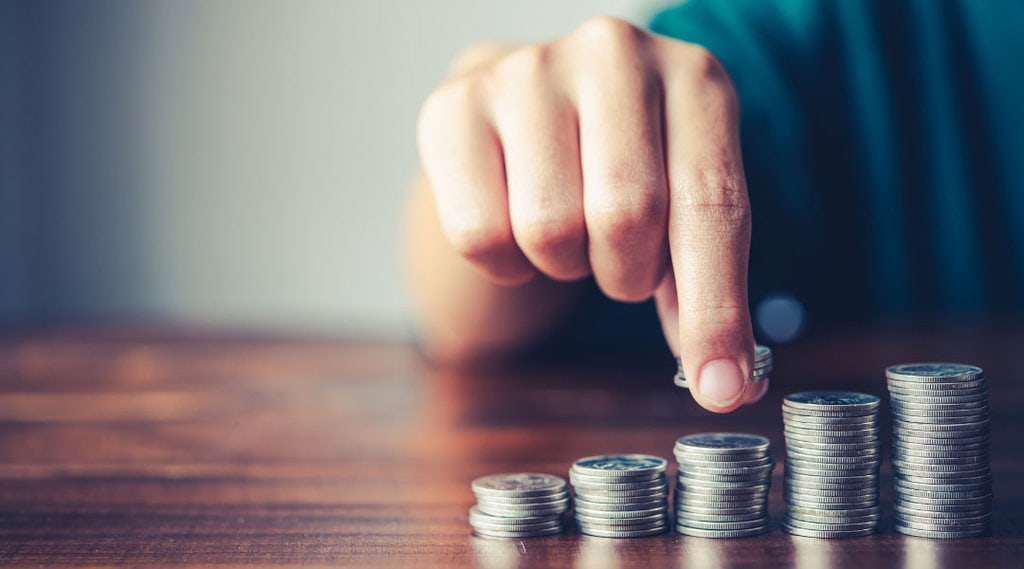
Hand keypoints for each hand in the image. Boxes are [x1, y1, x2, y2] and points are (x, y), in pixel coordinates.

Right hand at [417, 17, 760, 411]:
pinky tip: (514, 224)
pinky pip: (478, 233)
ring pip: (547, 228)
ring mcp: (527, 71)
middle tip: (618, 264)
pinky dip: (504, 260)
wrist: (529, 111)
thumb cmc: (620, 167)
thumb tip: (724, 383)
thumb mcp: (681, 207)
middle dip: (625, 274)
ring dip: (563, 263)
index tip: (720, 388)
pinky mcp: (454, 105)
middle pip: (625, 217)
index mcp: (695, 78)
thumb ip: (703, 288)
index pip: (712, 205)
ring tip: (568, 232)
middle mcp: (613, 54)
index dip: (715, 309)